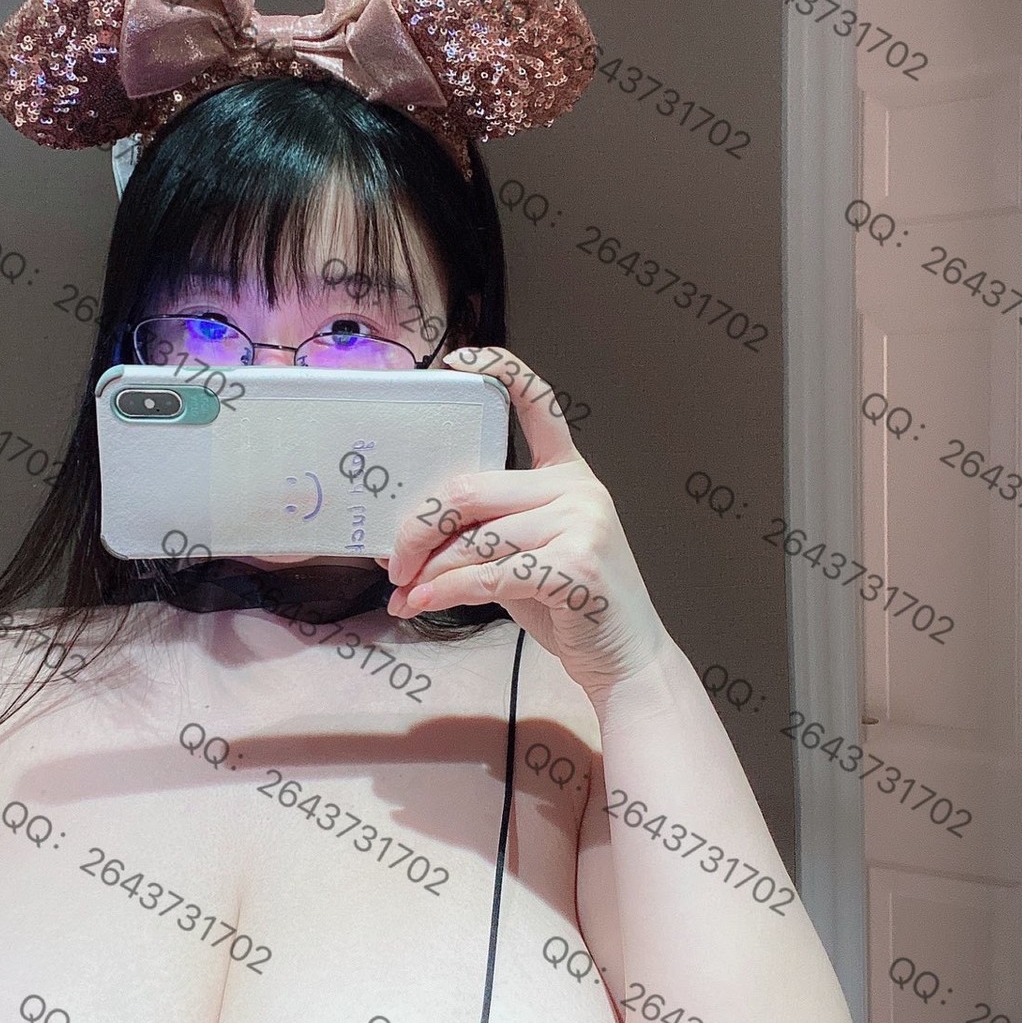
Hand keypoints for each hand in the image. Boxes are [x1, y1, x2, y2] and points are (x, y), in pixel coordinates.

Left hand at [383, 347, 671, 702]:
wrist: (627, 659)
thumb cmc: (571, 607)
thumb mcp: (526, 557)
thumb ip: (482, 535)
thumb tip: (407, 543)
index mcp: (567, 474)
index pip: (537, 401)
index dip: (497, 368)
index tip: (453, 363)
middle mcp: (578, 489)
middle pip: (470, 490)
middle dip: (418, 529)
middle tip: (394, 563)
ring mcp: (582, 524)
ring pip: (475, 539)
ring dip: (429, 573)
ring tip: (406, 595)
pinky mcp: (577, 566)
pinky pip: (490, 575)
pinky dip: (448, 593)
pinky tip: (425, 604)